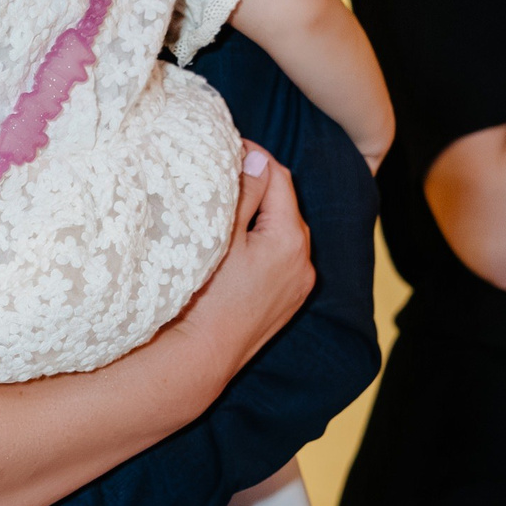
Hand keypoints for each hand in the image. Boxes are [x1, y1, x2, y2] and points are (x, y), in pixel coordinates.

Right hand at [186, 146, 312, 377]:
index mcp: (290, 239)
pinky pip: (280, 260)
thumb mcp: (221, 237)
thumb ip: (243, 194)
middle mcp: (304, 262)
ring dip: (261, 217)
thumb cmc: (205, 297)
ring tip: (228, 209)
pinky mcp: (287, 303)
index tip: (228, 148)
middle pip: (284, 206)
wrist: (201, 358)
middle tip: (224, 174)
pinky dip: (264, 245)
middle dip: (259, 186)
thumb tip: (254, 158)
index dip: (254, 157)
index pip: (279, 178)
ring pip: (282, 233)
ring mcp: (297, 286)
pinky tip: (237, 248)